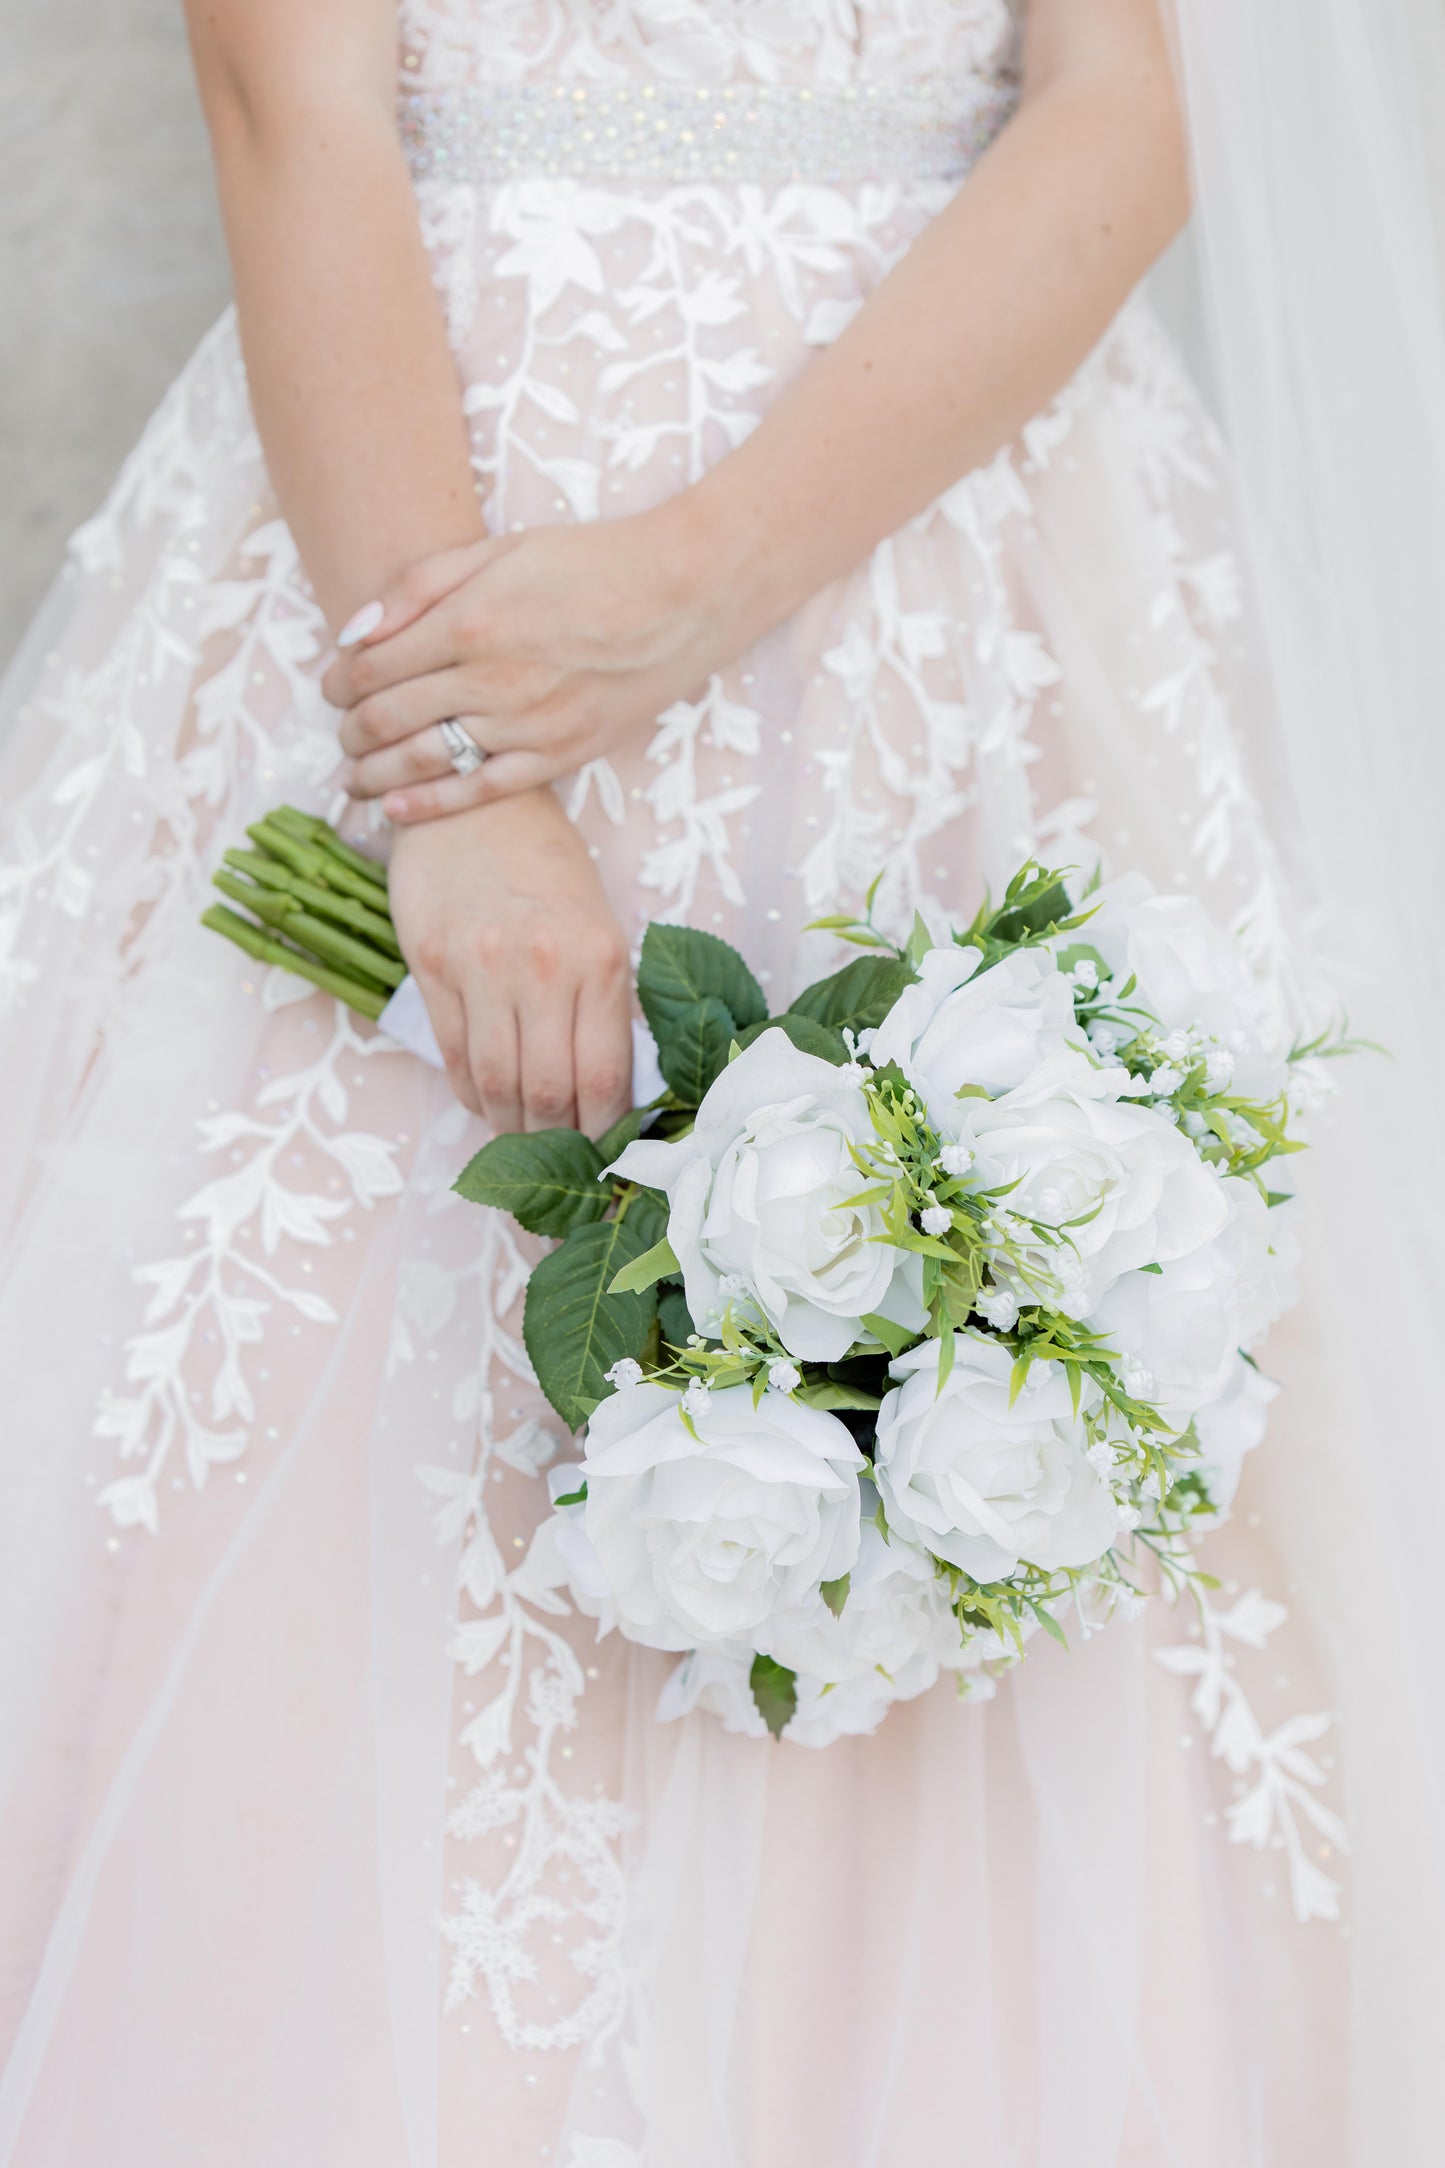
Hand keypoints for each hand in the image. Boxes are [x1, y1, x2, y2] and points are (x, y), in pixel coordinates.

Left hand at [321, 499, 762, 821]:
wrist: (682, 595)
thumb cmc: (589, 563)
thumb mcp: (497, 550)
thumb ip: (418, 587)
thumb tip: (352, 633)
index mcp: (468, 623)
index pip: (371, 667)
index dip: (337, 683)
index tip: (331, 687)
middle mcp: (490, 681)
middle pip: (387, 719)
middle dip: (349, 730)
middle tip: (340, 731)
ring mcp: (526, 725)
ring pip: (423, 761)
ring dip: (375, 773)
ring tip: (354, 775)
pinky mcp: (559, 756)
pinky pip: (479, 792)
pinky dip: (429, 805)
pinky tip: (396, 809)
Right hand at [387, 787, 632, 1135]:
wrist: (473, 797)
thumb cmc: (546, 866)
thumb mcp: (599, 926)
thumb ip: (604, 1003)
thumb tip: (608, 1091)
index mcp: (602, 958)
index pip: (606, 1076)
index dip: (604, 1132)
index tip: (607, 1157)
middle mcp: (544, 966)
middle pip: (550, 1092)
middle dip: (556, 1144)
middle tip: (561, 1165)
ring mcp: (483, 968)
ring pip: (498, 1084)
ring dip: (510, 1128)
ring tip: (521, 1145)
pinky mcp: (433, 967)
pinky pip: (454, 1057)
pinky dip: (472, 1094)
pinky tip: (486, 1103)